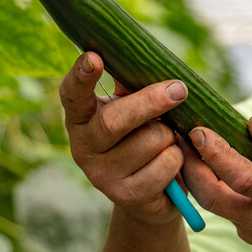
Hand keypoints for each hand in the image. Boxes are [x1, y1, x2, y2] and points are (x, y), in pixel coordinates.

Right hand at [59, 51, 188, 226]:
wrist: (151, 194)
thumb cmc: (142, 138)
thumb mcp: (133, 110)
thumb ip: (131, 86)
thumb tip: (140, 57)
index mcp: (81, 119)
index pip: (71, 95)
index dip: (80, 76)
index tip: (93, 56)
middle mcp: (82, 148)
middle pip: (114, 120)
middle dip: (151, 102)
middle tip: (179, 90)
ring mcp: (102, 175)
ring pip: (149, 141)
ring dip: (170, 135)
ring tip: (169, 139)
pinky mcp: (126, 196)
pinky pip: (164, 165)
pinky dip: (178, 157)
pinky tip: (173, 161)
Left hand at [183, 116, 251, 251]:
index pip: (241, 178)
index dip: (215, 154)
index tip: (199, 130)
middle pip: (212, 197)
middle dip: (189, 166)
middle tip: (177, 135)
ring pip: (211, 204)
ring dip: (195, 174)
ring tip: (184, 143)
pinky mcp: (247, 234)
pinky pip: (222, 207)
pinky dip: (210, 184)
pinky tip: (206, 161)